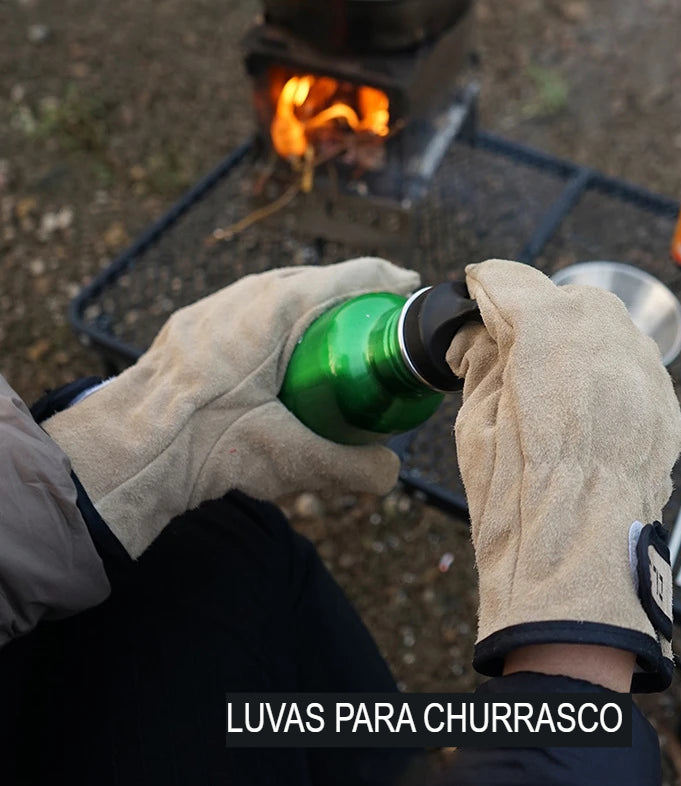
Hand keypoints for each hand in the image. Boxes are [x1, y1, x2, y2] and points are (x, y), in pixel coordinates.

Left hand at [44, 258, 419, 557]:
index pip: (352, 277)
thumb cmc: (209, 443)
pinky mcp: (194, 325)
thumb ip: (352, 468)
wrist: (132, 448)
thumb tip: (389, 473)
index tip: (409, 293)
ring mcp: (216, 305)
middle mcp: (248, 293)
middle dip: (351, 296)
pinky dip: (276, 322)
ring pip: (278, 292)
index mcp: (280, 307)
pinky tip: (277, 355)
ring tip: (329, 337)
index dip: (389, 282)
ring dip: (310, 307)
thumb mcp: (292, 459)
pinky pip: (248, 309)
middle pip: (316, 281)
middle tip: (374, 323)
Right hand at [447, 260, 680, 690]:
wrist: (577, 570)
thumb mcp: (475, 427)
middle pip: (566, 298)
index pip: (513, 282)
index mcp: (550, 341)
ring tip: (545, 374)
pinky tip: (580, 400)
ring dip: (572, 335)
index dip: (486, 287)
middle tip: (506, 342)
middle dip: (533, 309)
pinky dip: (602, 365)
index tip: (475, 295)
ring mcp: (645, 376)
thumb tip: (477, 336)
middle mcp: (608, 345)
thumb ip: (480, 364)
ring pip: (608, 325)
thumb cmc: (518, 507)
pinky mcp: (664, 407)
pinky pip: (632, 362)